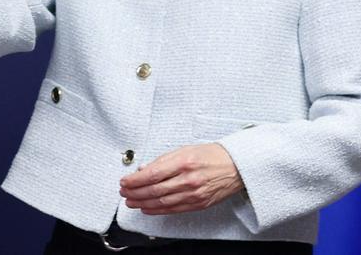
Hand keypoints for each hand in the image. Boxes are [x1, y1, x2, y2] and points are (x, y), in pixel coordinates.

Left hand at [118, 143, 244, 214]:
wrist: (236, 166)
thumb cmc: (212, 155)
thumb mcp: (185, 149)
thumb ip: (163, 160)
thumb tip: (144, 169)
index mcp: (184, 162)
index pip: (152, 174)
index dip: (135, 180)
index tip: (125, 181)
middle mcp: (188, 179)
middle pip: (154, 189)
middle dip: (135, 193)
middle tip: (124, 193)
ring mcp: (194, 193)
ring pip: (162, 202)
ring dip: (143, 203)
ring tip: (131, 202)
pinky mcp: (199, 204)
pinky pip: (173, 209)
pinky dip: (157, 210)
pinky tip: (147, 208)